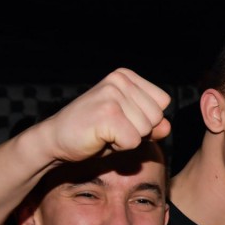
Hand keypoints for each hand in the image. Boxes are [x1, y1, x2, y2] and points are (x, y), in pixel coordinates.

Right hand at [36, 68, 170, 161]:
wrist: (56, 139)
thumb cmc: (94, 133)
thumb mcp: (129, 126)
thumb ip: (152, 125)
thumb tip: (167, 127)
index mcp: (126, 76)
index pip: (162, 102)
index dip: (146, 120)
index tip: (120, 120)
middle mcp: (120, 80)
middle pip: (157, 117)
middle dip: (138, 131)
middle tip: (111, 128)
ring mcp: (112, 95)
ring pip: (146, 130)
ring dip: (128, 140)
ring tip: (105, 132)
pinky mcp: (107, 114)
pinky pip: (134, 141)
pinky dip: (120, 147)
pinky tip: (100, 138)